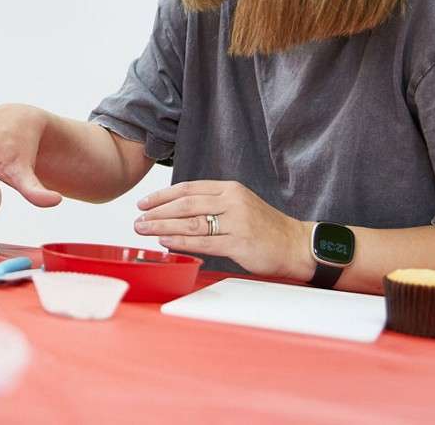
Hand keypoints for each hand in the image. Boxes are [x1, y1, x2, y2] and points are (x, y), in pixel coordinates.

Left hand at [133, 180, 310, 279]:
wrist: (296, 245)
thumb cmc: (265, 228)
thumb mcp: (240, 205)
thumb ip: (213, 204)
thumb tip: (178, 210)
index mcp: (230, 189)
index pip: (188, 188)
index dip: (162, 195)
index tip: (143, 203)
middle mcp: (232, 201)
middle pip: (185, 204)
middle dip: (157, 211)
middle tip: (138, 219)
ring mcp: (236, 222)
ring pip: (191, 222)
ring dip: (162, 226)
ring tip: (144, 230)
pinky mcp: (240, 243)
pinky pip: (203, 242)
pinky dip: (180, 241)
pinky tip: (165, 242)